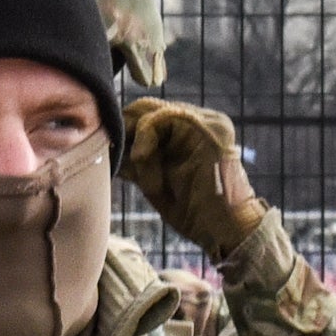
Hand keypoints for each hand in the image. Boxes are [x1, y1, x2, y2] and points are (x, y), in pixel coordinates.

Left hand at [126, 97, 266, 254]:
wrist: (226, 228)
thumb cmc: (193, 212)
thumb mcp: (156, 180)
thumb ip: (138, 159)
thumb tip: (109, 147)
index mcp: (192, 130)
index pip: (149, 114)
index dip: (125, 131)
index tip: (112, 153)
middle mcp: (202, 119)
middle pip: (147, 106)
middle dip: (125, 131)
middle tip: (117, 158)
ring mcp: (207, 120)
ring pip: (149, 113)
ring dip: (137, 144)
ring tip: (141, 173)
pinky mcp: (207, 126)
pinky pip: (158, 121)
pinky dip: (144, 143)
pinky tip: (145, 163)